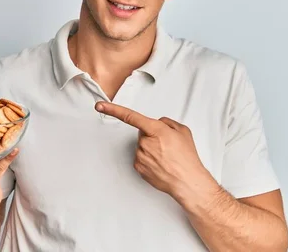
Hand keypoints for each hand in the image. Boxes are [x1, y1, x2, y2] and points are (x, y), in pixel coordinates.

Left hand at [95, 102, 211, 199]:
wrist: (187, 181)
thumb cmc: (187, 157)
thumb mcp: (182, 131)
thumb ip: (166, 122)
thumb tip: (157, 124)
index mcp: (156, 130)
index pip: (131, 116)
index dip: (113, 110)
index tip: (100, 106)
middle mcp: (145, 142)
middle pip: (142, 133)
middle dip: (152, 136)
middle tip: (167, 146)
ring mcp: (140, 156)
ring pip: (141, 146)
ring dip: (151, 148)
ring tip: (166, 157)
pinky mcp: (138, 167)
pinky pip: (140, 157)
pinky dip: (149, 159)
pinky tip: (160, 164)